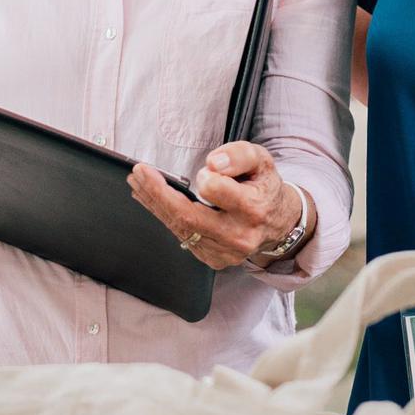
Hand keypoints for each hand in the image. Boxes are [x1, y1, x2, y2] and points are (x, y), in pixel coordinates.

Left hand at [127, 140, 295, 271]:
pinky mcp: (212, 258)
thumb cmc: (264, 186)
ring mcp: (224, 252)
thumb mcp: (261, 161)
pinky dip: (163, 215)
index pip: (217, 193)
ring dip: (154, 202)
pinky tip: (151, 199)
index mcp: (253, 208)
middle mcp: (238, 235)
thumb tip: (212, 164)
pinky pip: (182, 236)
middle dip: (157, 193)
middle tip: (139, 172)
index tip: (200, 170)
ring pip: (180, 227)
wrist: (276, 221)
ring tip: (138, 181)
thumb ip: (239, 156)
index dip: (205, 180)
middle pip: (187, 216)